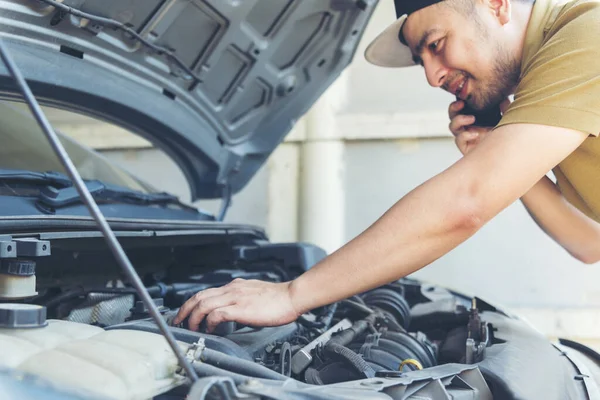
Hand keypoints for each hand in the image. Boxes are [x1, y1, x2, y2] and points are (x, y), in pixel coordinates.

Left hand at [172, 279, 300, 331]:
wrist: (292, 296)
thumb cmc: (279, 299)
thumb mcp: (254, 294)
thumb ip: (241, 299)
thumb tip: (233, 311)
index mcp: (235, 286)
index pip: (206, 292)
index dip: (193, 304)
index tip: (187, 314)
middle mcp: (232, 289)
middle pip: (199, 296)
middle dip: (185, 310)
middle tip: (179, 321)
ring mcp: (235, 297)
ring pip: (203, 304)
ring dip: (193, 317)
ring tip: (191, 328)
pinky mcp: (241, 308)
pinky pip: (216, 314)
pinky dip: (208, 322)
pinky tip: (210, 329)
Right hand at [448, 98, 510, 154]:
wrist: (505, 155)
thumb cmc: (504, 138)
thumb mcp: (506, 120)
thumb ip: (505, 110)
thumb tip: (504, 99)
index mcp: (474, 119)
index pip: (462, 108)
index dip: (459, 102)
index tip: (463, 97)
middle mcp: (467, 127)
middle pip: (452, 116)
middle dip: (453, 109)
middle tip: (461, 104)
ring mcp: (465, 138)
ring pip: (453, 127)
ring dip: (459, 120)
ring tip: (471, 118)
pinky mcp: (465, 148)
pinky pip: (458, 140)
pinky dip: (464, 135)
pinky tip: (475, 134)